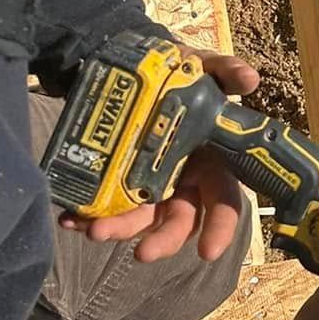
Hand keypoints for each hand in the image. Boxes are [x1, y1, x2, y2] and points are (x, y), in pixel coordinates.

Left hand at [56, 45, 257, 261]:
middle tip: (142, 253)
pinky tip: (69, 218)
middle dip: (162, 239)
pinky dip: (87, 215)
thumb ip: (226, 72)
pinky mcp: (119, 181)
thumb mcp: (204, 68)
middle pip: (179, 220)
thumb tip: (249, 79)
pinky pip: (106, 204)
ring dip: (119, 228)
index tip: (208, 252)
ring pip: (140, 218)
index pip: (223, 202)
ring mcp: (151, 185)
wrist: (141, 66)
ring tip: (94, 231)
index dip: (220, 227)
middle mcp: (184, 182)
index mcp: (213, 165)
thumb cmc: (183, 75)